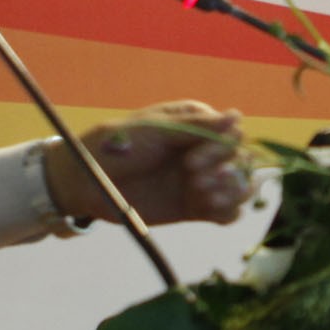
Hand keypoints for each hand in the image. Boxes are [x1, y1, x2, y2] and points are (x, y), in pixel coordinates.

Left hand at [44, 100, 253, 229]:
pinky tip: (211, 209)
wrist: (89, 181)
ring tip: (206, 197)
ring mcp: (200, 181)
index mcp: (196, 125)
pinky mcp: (194, 208)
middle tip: (193, 180)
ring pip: (239, 188)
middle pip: (240, 162)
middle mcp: (203, 152)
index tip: (190, 161)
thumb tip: (237, 116)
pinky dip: (227, 212)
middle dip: (225, 172)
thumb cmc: (118, 145)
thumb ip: (197, 127)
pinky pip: (226, 213)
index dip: (219, 150)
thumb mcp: (156, 131)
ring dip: (232, 193)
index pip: (232, 135)